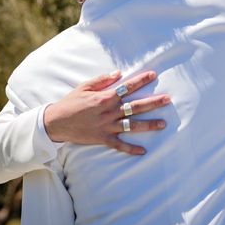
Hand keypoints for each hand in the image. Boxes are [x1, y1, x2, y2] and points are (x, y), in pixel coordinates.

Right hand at [43, 70, 169, 154]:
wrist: (56, 122)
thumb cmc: (71, 102)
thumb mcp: (84, 87)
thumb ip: (102, 80)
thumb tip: (119, 73)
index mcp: (105, 97)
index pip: (127, 87)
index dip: (141, 80)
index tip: (154, 75)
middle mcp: (109, 112)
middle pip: (136, 106)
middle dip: (153, 102)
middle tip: (168, 99)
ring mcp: (107, 126)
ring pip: (132, 125)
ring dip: (148, 124)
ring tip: (163, 123)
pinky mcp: (103, 139)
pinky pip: (119, 145)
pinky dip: (131, 149)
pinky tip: (143, 151)